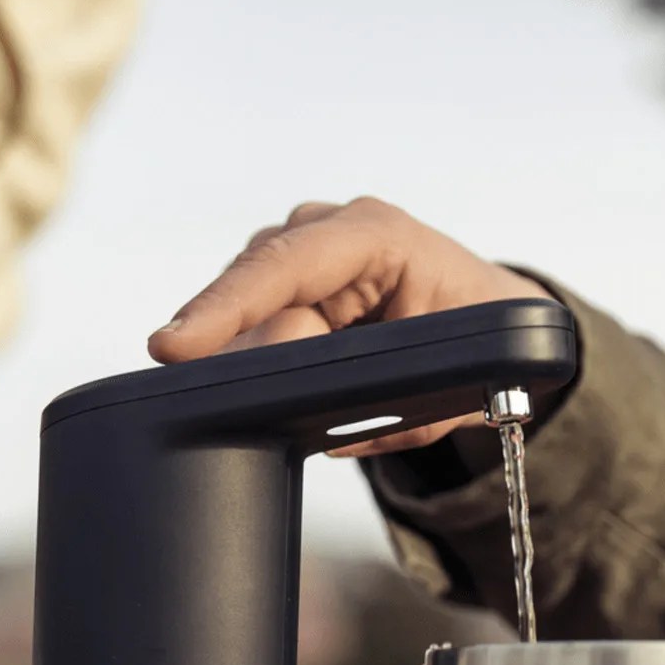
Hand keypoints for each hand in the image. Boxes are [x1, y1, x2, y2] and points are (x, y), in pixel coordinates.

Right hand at [148, 198, 553, 454]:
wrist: (489, 314)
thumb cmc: (475, 336)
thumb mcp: (446, 381)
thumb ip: (389, 410)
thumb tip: (323, 435)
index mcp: (378, 236)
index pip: (285, 265)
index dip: (224, 308)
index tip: (174, 349)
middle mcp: (333, 229)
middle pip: (253, 290)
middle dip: (231, 348)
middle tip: (223, 402)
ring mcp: (306, 247)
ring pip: (246, 308)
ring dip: (246, 355)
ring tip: (265, 396)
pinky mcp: (290, 276)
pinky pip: (252, 320)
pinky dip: (250, 355)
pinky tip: (256, 381)